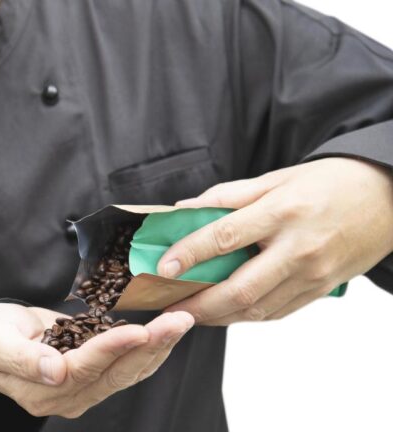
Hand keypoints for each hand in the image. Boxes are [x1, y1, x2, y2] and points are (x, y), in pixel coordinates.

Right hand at [0, 303, 192, 417]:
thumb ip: (22, 357)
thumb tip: (55, 371)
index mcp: (42, 390)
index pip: (83, 369)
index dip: (111, 350)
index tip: (137, 330)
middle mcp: (68, 398)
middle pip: (115, 374)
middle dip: (150, 346)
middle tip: (178, 320)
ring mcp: (84, 392)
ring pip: (129, 373)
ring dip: (158, 347)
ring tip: (182, 321)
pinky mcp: (96, 379)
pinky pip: (129, 369)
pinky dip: (151, 349)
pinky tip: (169, 331)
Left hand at [159, 158, 392, 324]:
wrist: (389, 197)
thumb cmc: (329, 182)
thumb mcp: (277, 177)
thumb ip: (228, 195)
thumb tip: (184, 209)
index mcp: (282, 212)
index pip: (225, 237)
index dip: (189, 254)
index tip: (163, 267)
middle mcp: (298, 247)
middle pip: (239, 288)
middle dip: (197, 303)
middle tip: (167, 306)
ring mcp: (312, 274)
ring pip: (256, 309)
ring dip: (217, 316)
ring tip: (189, 313)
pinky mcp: (321, 290)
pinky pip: (277, 312)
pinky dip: (245, 316)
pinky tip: (224, 312)